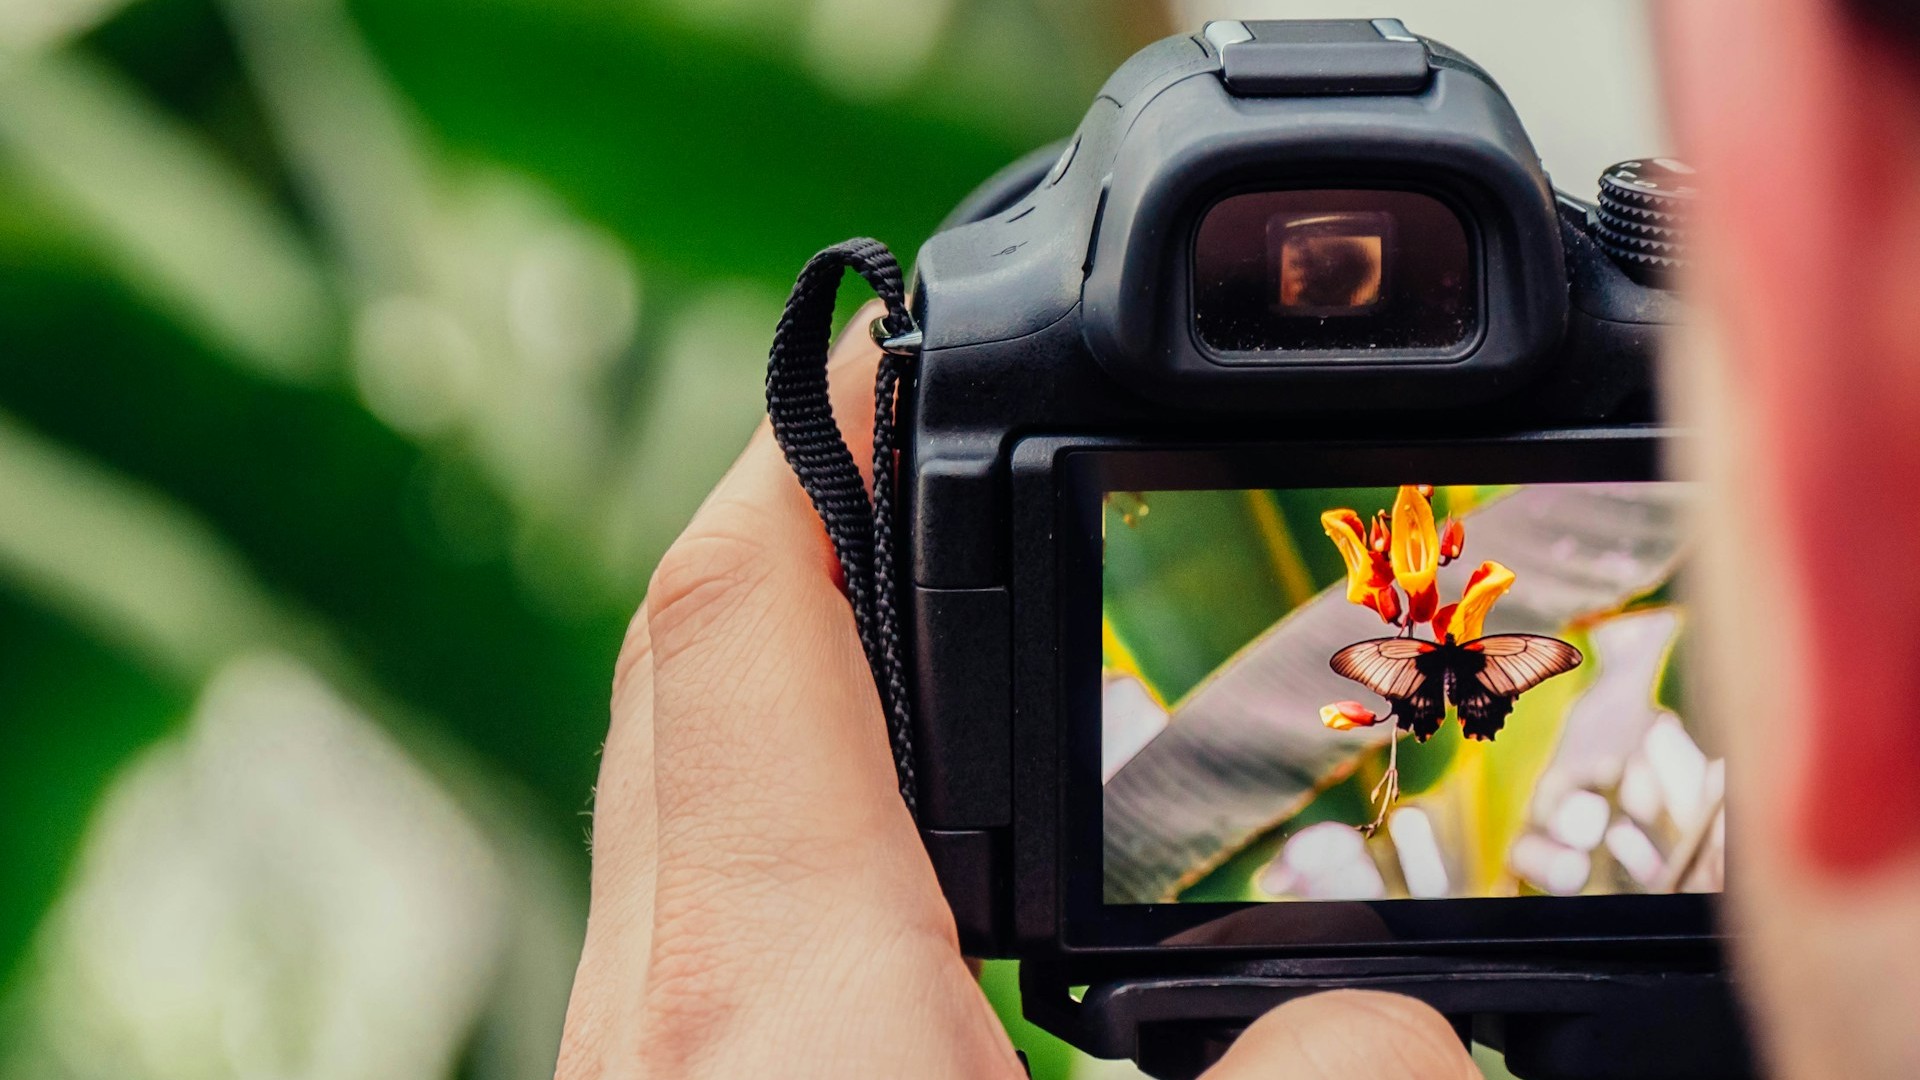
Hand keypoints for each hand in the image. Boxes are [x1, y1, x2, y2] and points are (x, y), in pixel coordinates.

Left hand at [554, 302, 1480, 1079]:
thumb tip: (1405, 1024)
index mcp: (777, 989)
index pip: (745, 614)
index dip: (821, 443)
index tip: (903, 347)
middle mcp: (666, 1006)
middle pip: (695, 673)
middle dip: (809, 533)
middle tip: (933, 465)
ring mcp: (646, 1056)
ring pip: (684, 792)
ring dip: (799, 680)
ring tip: (943, 640)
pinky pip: (703, 901)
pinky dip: (793, 821)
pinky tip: (908, 878)